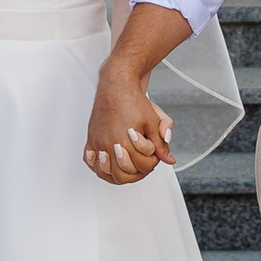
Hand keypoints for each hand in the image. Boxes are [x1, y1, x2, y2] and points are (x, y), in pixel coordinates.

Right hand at [84, 63, 171, 184]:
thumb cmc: (134, 102)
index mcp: (127, 142)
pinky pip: (91, 162)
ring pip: (105, 172)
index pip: (142, 166)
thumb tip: (169, 159)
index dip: (151, 162)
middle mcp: (110, 144)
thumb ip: (161, 143)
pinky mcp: (91, 139)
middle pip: (123, 174)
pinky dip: (99, 167)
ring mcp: (98, 143)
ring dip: (118, 172)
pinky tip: (109, 163)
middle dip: (136, 171)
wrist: (117, 86)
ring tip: (127, 165)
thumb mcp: (154, 122)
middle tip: (141, 161)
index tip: (152, 154)